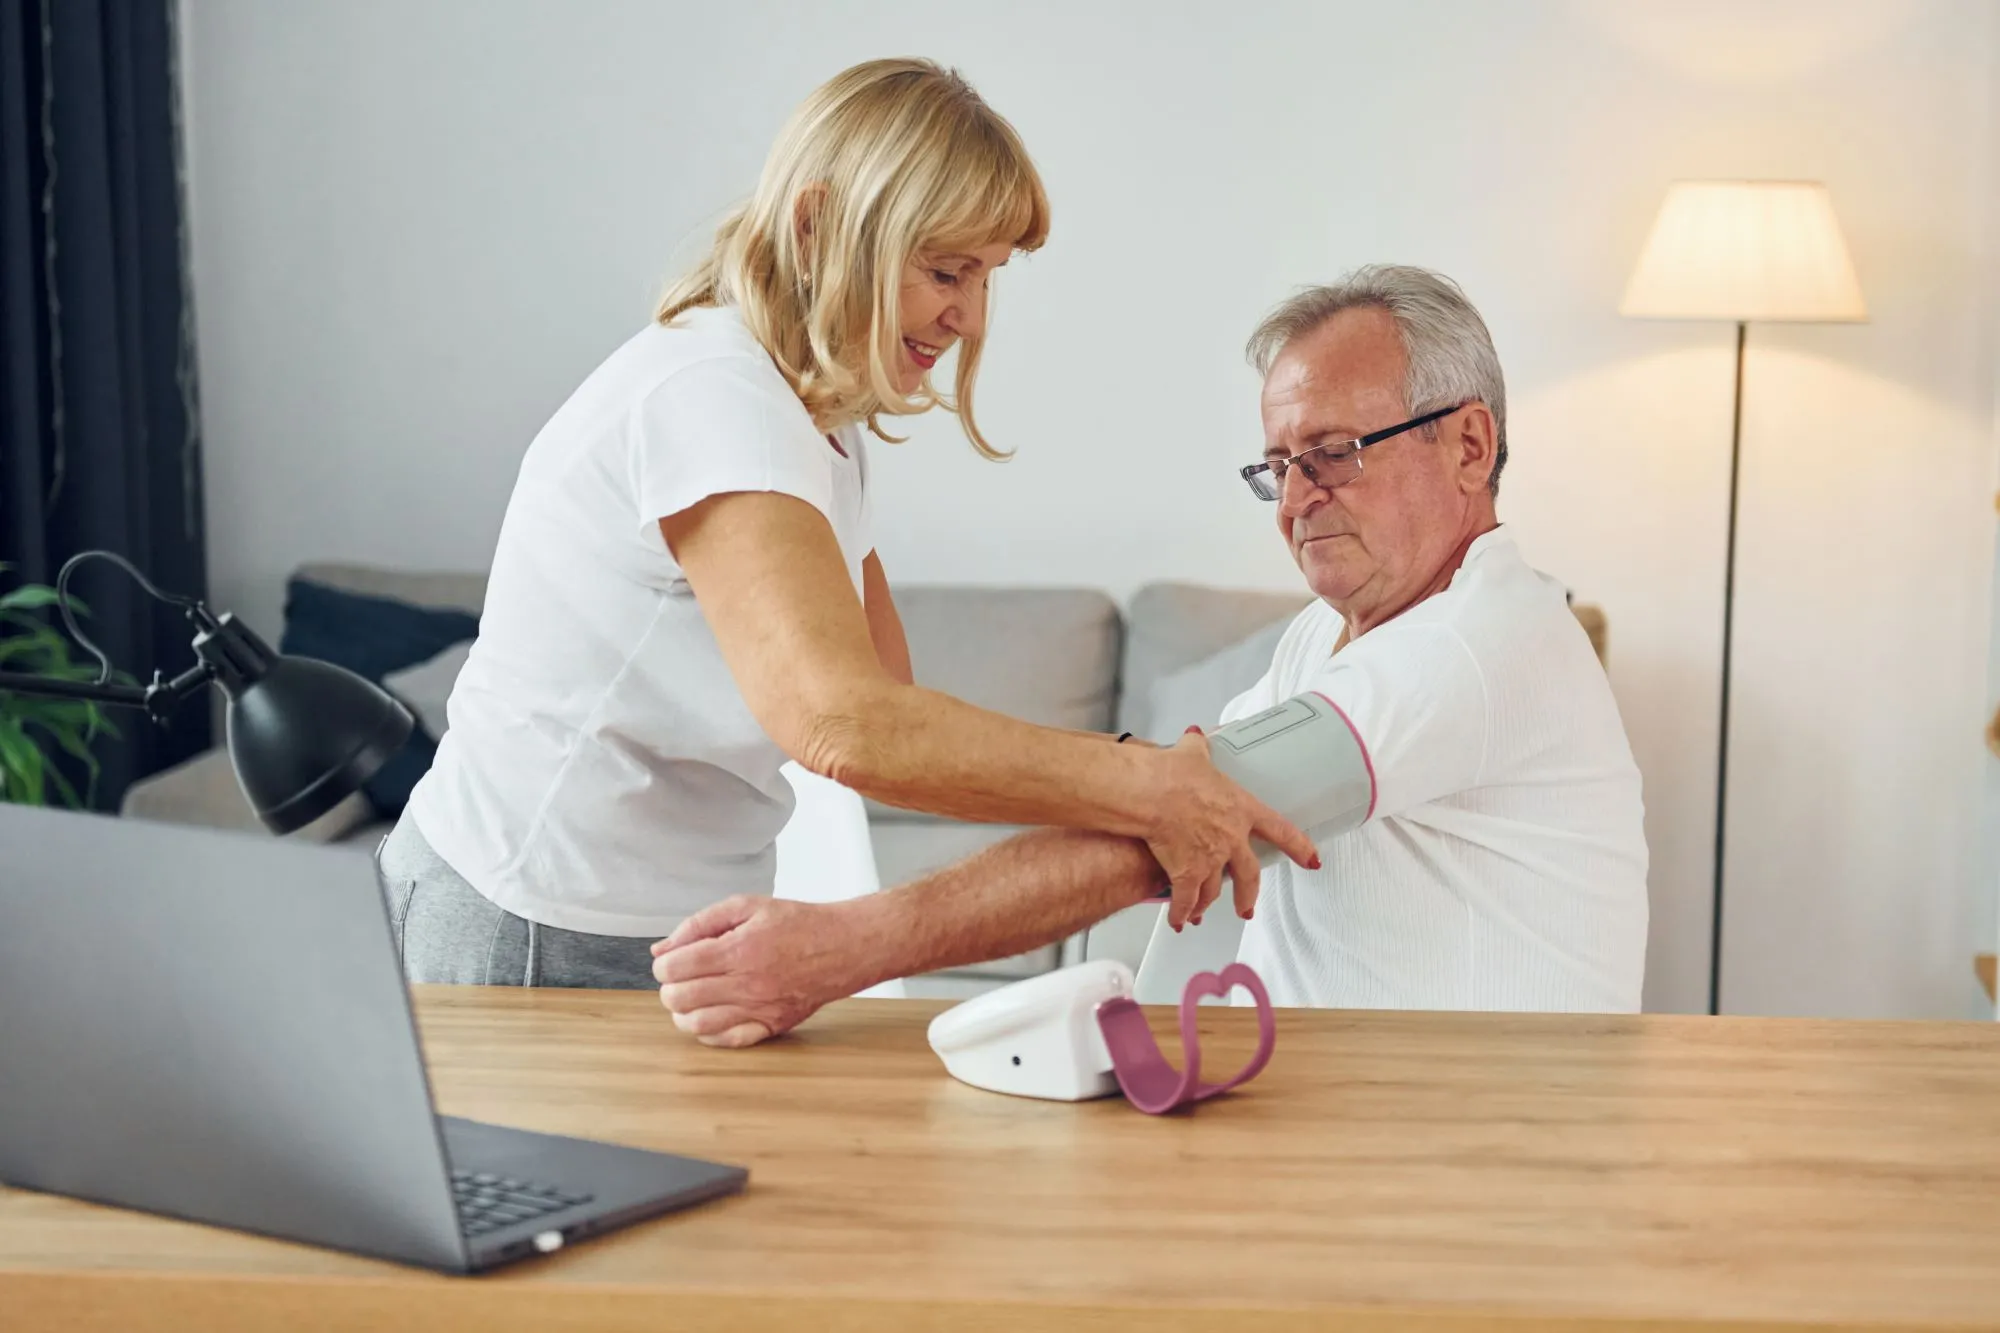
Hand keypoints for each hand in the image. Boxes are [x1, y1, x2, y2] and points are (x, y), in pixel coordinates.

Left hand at [650, 896, 873, 1046]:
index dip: (664, 965)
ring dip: (683, 1013)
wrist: (842, 946)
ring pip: (697, 1025)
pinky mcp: (771, 1026)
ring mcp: (759, 1009)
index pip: (676, 967)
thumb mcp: (747, 906)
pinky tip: (710, 1015)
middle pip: (680, 998)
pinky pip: (726, 1040)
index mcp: (738, 950)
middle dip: (670, 987)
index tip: (670, 960)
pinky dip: (708, 1032)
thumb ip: (700, 923)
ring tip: (691, 998)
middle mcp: (747, 983)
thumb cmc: (796, 924)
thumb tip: (663, 949)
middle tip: (680, 978)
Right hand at [1144, 728, 1318, 931]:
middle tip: (1247, 909)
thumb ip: (1199, 747)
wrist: (1152, 792)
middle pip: (1249, 875)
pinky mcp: (1187, 873)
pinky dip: (1181, 912)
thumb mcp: (1192, 754)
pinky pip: (1186, 900)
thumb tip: (1196, 736)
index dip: (1298, 847)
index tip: (1312, 861)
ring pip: (1213, 891)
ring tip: (1199, 914)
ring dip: (1205, 904)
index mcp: (1242, 810)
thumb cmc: (1173, 772)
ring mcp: (1211, 859)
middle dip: (1247, 895)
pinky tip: (1178, 921)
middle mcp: (1232, 839)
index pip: (1280, 831)